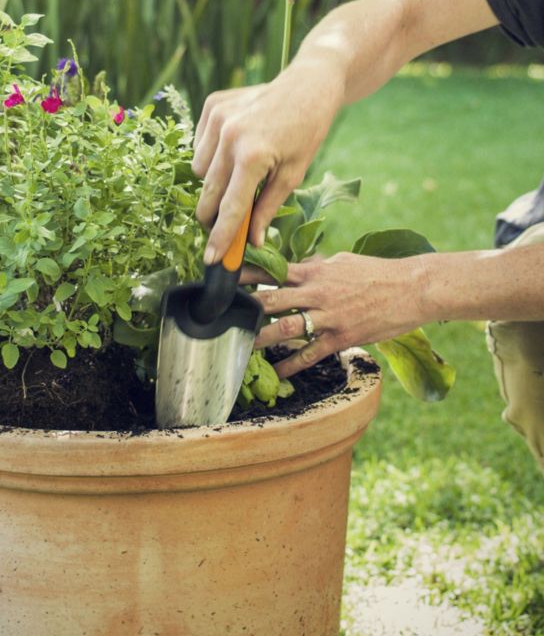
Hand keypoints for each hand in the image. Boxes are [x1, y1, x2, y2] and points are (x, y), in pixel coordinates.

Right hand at [192, 62, 341, 263]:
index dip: (221, 237)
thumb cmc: (307, 131)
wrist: (308, 83)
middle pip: (209, 192)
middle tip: (223, 225)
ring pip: (199, 171)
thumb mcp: (294, 174)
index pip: (231, 208)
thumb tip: (253, 241)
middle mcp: (230, 135)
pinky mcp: (212, 105)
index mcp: (254, 155)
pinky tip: (234, 147)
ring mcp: (217, 118)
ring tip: (240, 171)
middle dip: (213, 214)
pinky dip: (212, 155)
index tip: (213, 260)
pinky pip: (200, 146)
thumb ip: (268, 208)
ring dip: (214, 181)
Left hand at [242, 252, 429, 377]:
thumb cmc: (378, 272)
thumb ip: (316, 266)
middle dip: (245, 307)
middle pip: (272, 299)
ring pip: (286, 328)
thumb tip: (297, 265)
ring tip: (240, 345)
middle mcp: (317, 293)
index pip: (272, 269)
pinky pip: (311, 353)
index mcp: (315, 272)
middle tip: (222, 314)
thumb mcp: (343, 262)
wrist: (413, 289)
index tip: (226, 276)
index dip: (247, 273)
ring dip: (261, 338)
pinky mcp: (342, 337)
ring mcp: (329, 317)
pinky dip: (292, 365)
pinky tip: (278, 373)